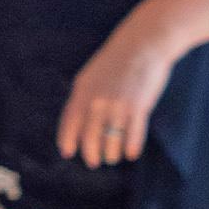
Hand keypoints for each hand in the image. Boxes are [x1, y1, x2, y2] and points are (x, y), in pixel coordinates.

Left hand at [57, 23, 175, 167]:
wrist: (142, 45)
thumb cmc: (115, 62)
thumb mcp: (91, 76)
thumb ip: (84, 96)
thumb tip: (77, 119)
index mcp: (82, 90)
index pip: (70, 120)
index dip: (67, 138)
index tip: (67, 153)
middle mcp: (98, 100)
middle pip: (89, 135)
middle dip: (90, 152)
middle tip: (93, 162)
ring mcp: (118, 104)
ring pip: (111, 139)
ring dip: (111, 153)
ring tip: (112, 157)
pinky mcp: (139, 107)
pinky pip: (133, 135)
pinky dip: (131, 147)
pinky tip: (130, 154)